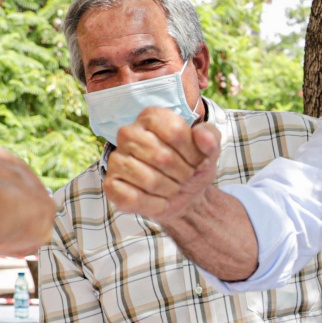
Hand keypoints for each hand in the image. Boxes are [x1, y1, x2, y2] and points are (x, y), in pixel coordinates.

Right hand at [103, 108, 221, 223]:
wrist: (187, 195)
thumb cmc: (193, 166)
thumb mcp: (210, 150)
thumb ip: (211, 137)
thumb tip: (202, 136)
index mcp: (151, 117)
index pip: (175, 131)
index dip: (193, 153)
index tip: (197, 160)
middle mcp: (128, 133)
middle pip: (162, 157)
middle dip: (183, 173)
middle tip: (185, 177)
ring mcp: (116, 159)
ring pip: (149, 180)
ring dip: (170, 190)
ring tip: (173, 187)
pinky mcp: (111, 185)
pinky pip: (132, 198)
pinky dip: (154, 205)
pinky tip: (160, 201)